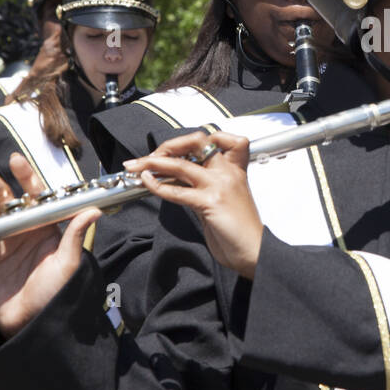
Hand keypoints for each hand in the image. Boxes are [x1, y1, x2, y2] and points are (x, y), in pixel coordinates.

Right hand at [0, 154, 99, 337]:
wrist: (32, 324)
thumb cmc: (56, 293)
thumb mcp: (68, 264)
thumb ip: (74, 237)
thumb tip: (94, 211)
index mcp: (41, 226)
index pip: (32, 195)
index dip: (25, 177)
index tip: (16, 161)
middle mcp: (18, 229)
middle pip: (2, 198)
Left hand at [124, 132, 262, 279]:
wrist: (254, 251)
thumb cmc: (239, 230)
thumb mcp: (222, 200)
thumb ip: (202, 186)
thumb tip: (172, 179)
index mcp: (234, 169)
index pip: (220, 138)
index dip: (196, 140)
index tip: (176, 150)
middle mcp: (227, 172)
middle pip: (197, 141)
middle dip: (170, 145)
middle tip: (152, 155)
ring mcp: (219, 185)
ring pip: (181, 164)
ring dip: (153, 162)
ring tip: (135, 166)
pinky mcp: (210, 202)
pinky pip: (177, 190)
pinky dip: (157, 185)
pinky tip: (147, 183)